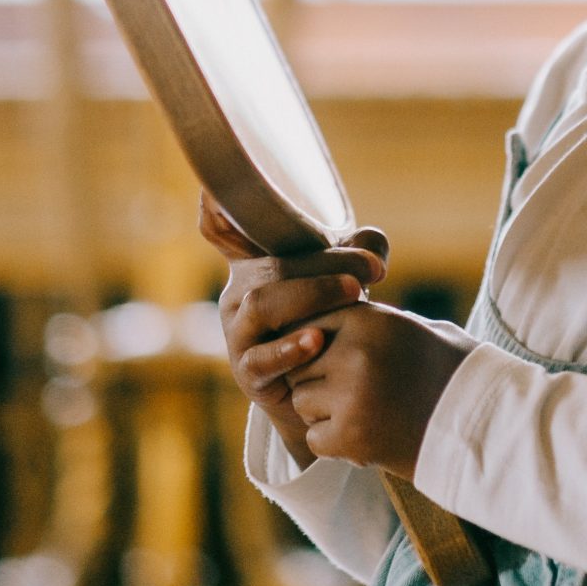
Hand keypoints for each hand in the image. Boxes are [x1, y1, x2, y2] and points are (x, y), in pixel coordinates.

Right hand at [203, 191, 389, 461]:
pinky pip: (261, 359)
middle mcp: (239, 295)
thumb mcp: (344, 281)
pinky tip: (318, 340)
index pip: (223, 229)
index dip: (216, 207)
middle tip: (372, 266)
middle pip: (271, 264)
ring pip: (262, 304)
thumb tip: (373, 246)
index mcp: (256, 266)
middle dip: (325, 260)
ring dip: (312, 294)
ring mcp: (239, 334)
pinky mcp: (248, 374)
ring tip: (354, 293)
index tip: (213, 188)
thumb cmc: (331, 326)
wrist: (326, 397)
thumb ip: (361, 254)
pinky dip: (290, 349)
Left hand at [285, 300, 477, 478]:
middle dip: (318, 379)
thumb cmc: (448, 370)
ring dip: (323, 412)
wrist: (482, 422)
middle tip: (352, 392)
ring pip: (302, 402)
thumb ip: (363, 321)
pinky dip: (334, 443)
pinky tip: (366, 435)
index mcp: (368, 319)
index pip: (309, 325)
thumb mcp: (410, 327)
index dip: (319, 346)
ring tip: (362, 412)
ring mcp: (349, 396)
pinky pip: (314, 438)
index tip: (337, 361)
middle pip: (299, 364)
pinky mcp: (351, 436)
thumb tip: (317, 322)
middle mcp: (354, 352)